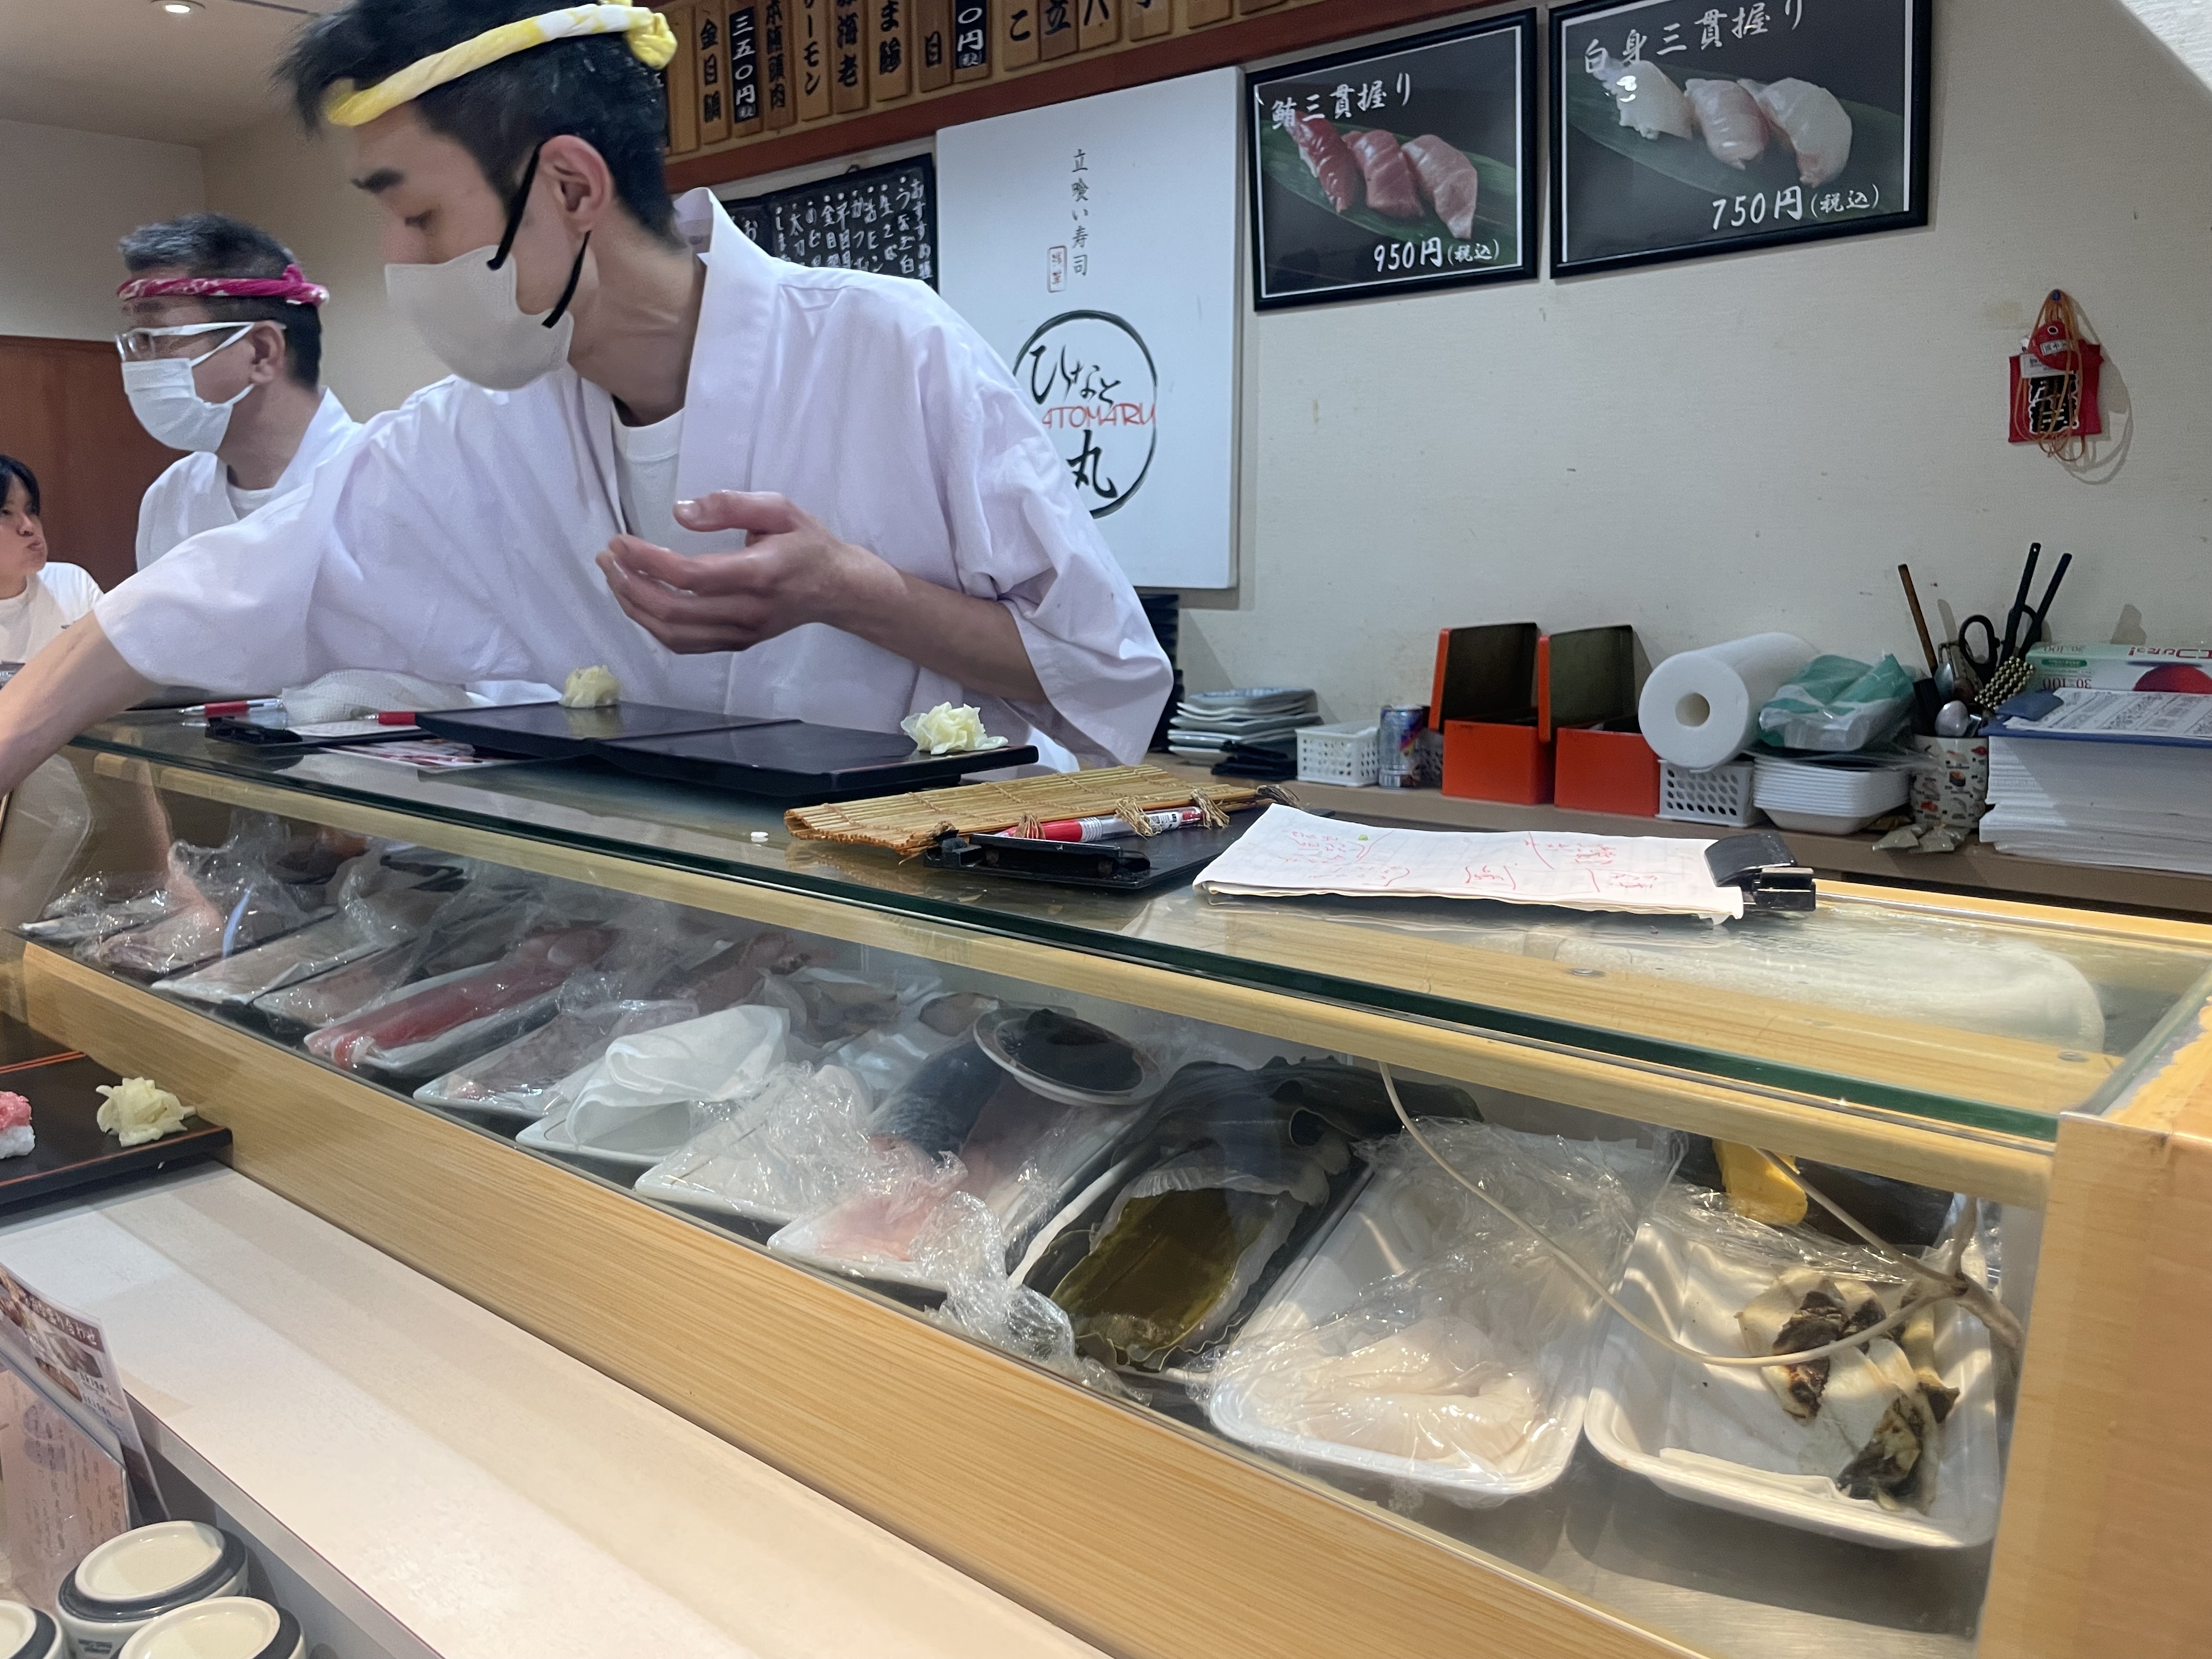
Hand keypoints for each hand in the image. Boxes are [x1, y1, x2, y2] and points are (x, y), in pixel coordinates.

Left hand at [595, 492, 899, 654]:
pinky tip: (638, 600)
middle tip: (608, 557)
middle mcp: (748, 611)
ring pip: (672, 633)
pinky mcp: (736, 644)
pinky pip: (684, 644)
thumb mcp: (778, 508)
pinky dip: (652, 625)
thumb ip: (730, 505)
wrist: (838, 588)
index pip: (691, 576)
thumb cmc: (807, 543)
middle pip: (673, 610)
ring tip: (615, 577)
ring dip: (634, 607)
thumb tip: (680, 512)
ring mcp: (741, 634)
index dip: (647, 560)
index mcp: (759, 574)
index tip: (620, 541)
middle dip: (629, 584)